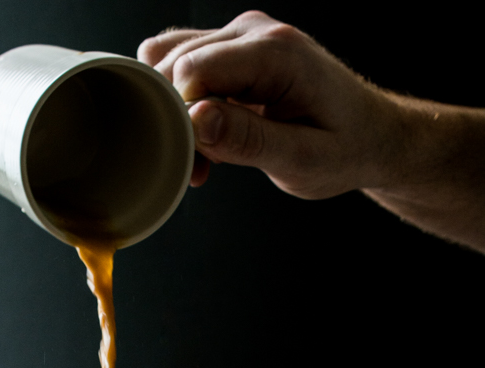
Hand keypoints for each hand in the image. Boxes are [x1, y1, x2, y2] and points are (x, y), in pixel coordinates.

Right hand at [138, 10, 484, 250]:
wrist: (369, 135)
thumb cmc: (343, 149)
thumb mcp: (300, 160)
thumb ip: (247, 140)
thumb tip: (195, 119)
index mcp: (276, 53)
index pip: (192, 71)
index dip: (181, 121)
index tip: (199, 160)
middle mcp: (256, 30)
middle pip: (174, 63)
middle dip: (175, 120)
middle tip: (201, 166)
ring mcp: (243, 34)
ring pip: (170, 59)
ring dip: (174, 111)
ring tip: (205, 153)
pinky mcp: (235, 48)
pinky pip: (183, 64)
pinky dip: (181, 102)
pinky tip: (205, 135)